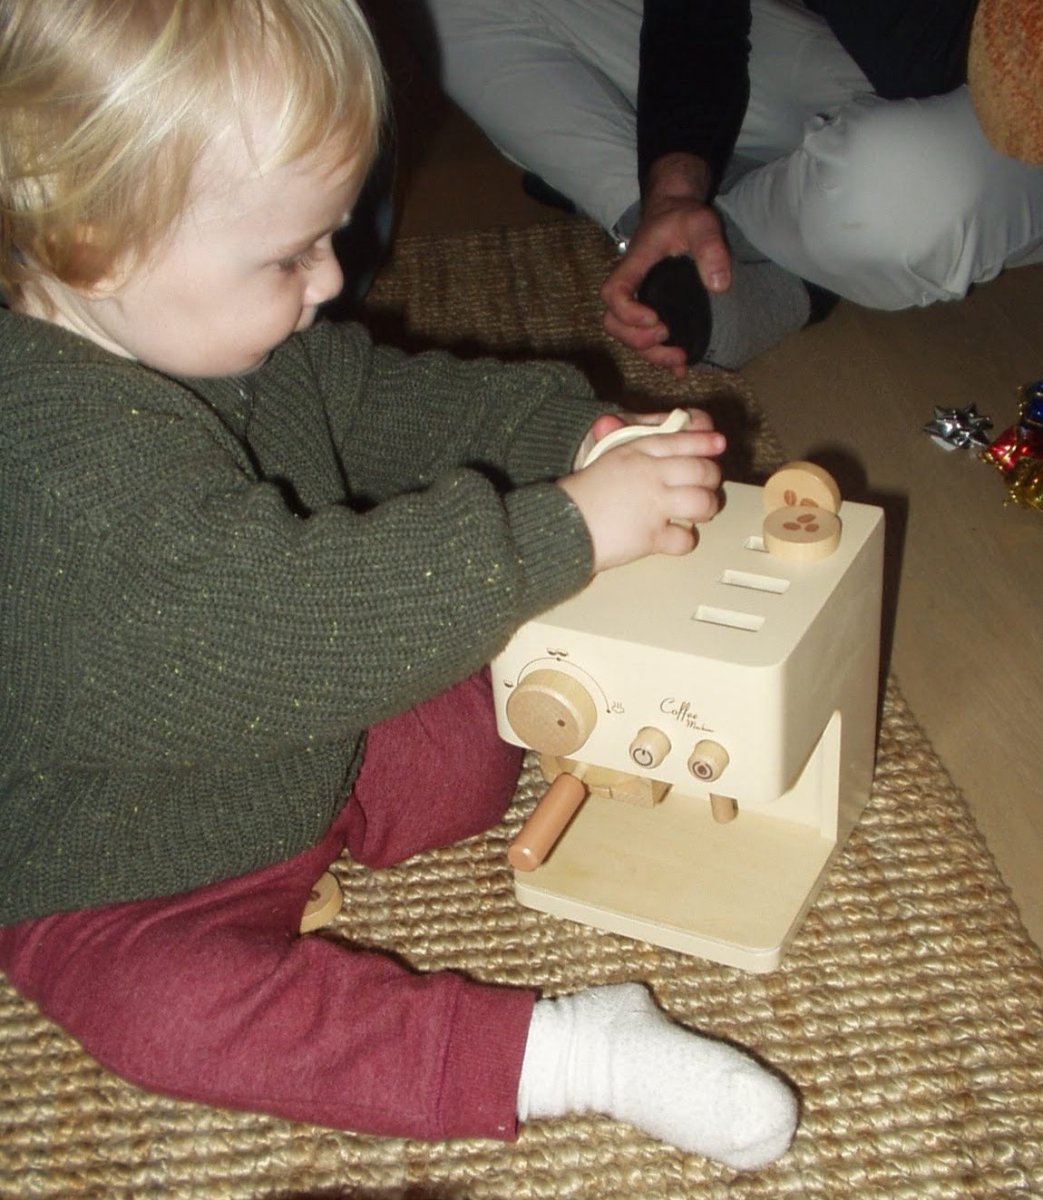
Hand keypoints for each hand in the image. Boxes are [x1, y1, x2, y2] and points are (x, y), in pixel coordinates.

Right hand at [559, 410, 723, 571]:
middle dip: (711, 478)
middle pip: (701, 470)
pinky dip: (686, 540)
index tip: (718, 442)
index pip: (680, 440)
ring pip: (702, 502)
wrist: (561, 524)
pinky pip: (685, 538)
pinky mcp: (653, 536)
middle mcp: (651, 475)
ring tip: (701, 512)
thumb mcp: (602, 457)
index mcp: (637, 451)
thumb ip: (623, 442)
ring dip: (706, 508)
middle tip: (708, 484)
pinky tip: (678, 537)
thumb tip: (618, 423)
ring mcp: (655, 505)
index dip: (704, 441)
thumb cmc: (579, 494)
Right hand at [600, 154, 731, 377]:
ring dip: (650, 354)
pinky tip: (680, 367)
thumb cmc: (683, 217)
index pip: (613, 293)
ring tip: (680, 359)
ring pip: (627, 337)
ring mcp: (637, 301)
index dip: (627, 312)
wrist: (674, 213)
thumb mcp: (701, 223)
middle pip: (614, 324)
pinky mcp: (649, 310)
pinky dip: (659, 357)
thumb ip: (711, 248)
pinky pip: (643, 339)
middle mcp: (630, 287)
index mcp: (634, 265)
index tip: (655, 318)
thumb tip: (719, 286)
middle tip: (667, 336)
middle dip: (638, 340)